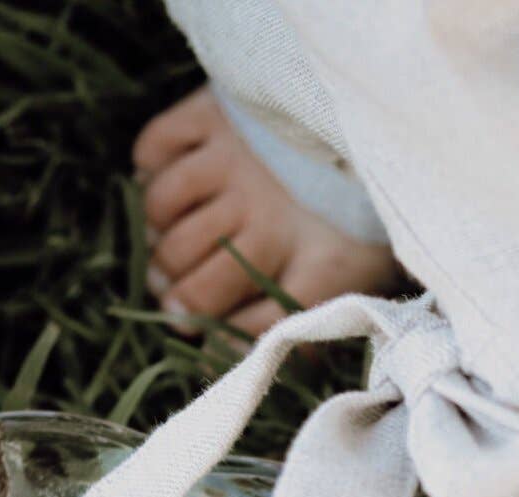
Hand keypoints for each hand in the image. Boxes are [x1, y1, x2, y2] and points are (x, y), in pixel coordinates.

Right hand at [134, 88, 398, 337]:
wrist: (369, 122)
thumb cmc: (353, 211)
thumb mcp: (350, 269)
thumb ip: (297, 316)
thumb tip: (216, 360)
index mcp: (322, 264)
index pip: (261, 327)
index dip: (224, 341)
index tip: (199, 336)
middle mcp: (273, 215)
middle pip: (198, 281)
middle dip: (176, 300)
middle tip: (173, 297)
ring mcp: (238, 162)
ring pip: (164, 215)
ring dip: (157, 235)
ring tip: (169, 241)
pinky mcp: (213, 114)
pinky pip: (153, 148)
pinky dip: (149, 166)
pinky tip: (167, 181)